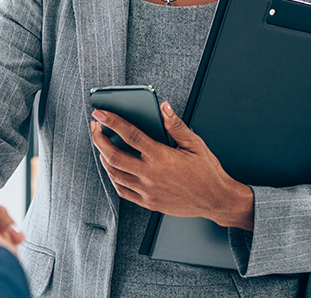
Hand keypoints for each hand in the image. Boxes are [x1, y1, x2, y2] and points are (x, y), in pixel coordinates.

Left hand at [91, 101, 253, 230]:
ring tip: (101, 144)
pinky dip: (112, 177)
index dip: (112, 121)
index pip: (130, 135)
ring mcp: (148, 191)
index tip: (100, 113)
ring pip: (114, 174)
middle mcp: (151, 175)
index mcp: (162, 157)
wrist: (216, 200)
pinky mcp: (148, 202)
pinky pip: (122, 190)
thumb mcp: (195, 143)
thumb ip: (176, 125)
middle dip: (99, 139)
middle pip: (114, 156)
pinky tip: (112, 167)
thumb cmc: (207, 172)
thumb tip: (163, 107)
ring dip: (103, 157)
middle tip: (95, 126)